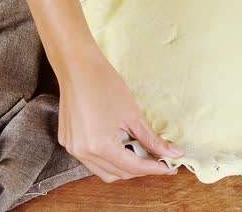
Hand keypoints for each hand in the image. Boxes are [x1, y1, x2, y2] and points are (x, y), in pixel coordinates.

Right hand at [57, 48, 182, 182]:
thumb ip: (152, 139)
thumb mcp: (133, 114)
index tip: (170, 167)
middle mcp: (83, 153)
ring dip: (123, 167)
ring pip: (104, 170)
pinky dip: (108, 159)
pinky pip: (91, 160)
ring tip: (141, 155)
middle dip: (140, 170)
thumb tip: (173, 154)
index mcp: (101, 146)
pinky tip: (121, 147)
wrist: (78, 67)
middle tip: (159, 160)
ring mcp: (73, 148)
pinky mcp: (68, 141)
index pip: (133, 167)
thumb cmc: (105, 85)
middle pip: (118, 173)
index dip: (154, 169)